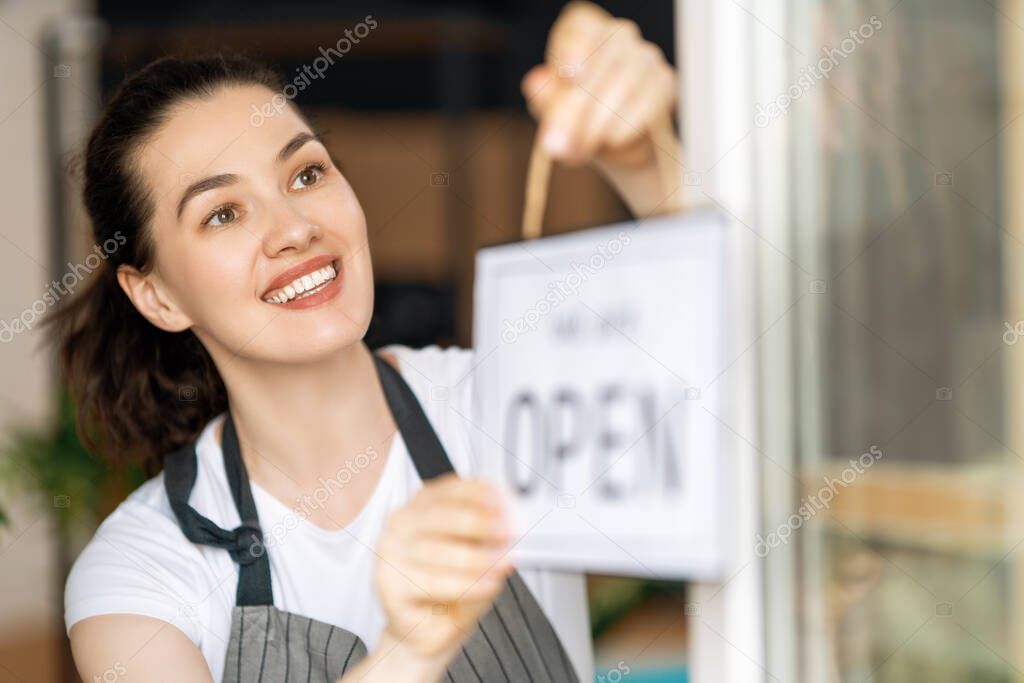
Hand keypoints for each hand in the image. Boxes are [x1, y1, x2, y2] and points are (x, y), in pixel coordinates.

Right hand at [373, 474, 512, 658]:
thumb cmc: (451, 589)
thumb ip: (487, 536)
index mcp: (420, 508)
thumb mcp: (475, 554)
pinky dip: (467, 585)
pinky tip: (487, 584)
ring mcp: (391, 555)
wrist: (428, 631)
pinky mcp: (390, 587)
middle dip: (476, 522)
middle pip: (438, 516)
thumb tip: (509, 521)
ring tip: (503, 564)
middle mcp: (401, 526)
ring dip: (477, 558)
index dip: (473, 492)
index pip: (443, 490)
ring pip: (437, 551)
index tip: (498, 498)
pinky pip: (434, 583)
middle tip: (505, 530)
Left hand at [522, 1, 676, 168]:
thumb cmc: (579, 120)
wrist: (616, 146)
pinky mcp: (665, 82)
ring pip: (624, 85)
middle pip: (600, 60)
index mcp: (582, 31)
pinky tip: (611, 141)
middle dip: (576, 108)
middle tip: (558, 144)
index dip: (574, 48)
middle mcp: (618, 35)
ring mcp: (646, 56)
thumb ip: (544, 99)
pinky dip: (626, 127)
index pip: (579, 27)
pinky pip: (649, 103)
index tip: (570, 75)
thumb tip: (536, 84)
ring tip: (579, 150)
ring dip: (597, 124)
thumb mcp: (553, 113)